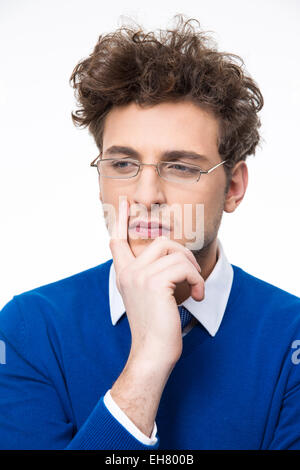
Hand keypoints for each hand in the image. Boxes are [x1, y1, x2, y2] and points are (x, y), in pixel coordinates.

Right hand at [109, 199, 204, 365]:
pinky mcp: (154, 282)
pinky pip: (184, 266)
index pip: (118, 241)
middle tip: (192, 276)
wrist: (153, 352)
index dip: (121, 220)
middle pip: (161, 242)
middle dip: (183, 255)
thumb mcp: (150, 296)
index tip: (124, 202)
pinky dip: (197, 279)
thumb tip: (173, 255)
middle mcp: (128, 272)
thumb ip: (153, 274)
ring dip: (193, 270)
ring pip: (175, 252)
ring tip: (195, 289)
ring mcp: (139, 275)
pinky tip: (197, 296)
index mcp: (124, 274)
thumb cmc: (157, 327)